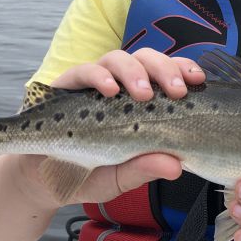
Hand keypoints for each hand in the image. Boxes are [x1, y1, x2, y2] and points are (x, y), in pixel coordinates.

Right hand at [31, 48, 206, 205]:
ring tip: (143, 95)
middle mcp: (118, 87)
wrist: (42, 182)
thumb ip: (142, 170)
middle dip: (164, 68)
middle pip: (145, 58)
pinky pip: (83, 71)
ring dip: (133, 71)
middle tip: (177, 91)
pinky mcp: (64, 87)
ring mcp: (91, 85)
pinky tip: (109, 90)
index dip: (183, 70)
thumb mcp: (119, 178)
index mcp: (138, 104)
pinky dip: (98, 77)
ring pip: (116, 58)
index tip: (199, 80)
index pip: (164, 76)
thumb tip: (175, 166)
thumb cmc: (87, 175)